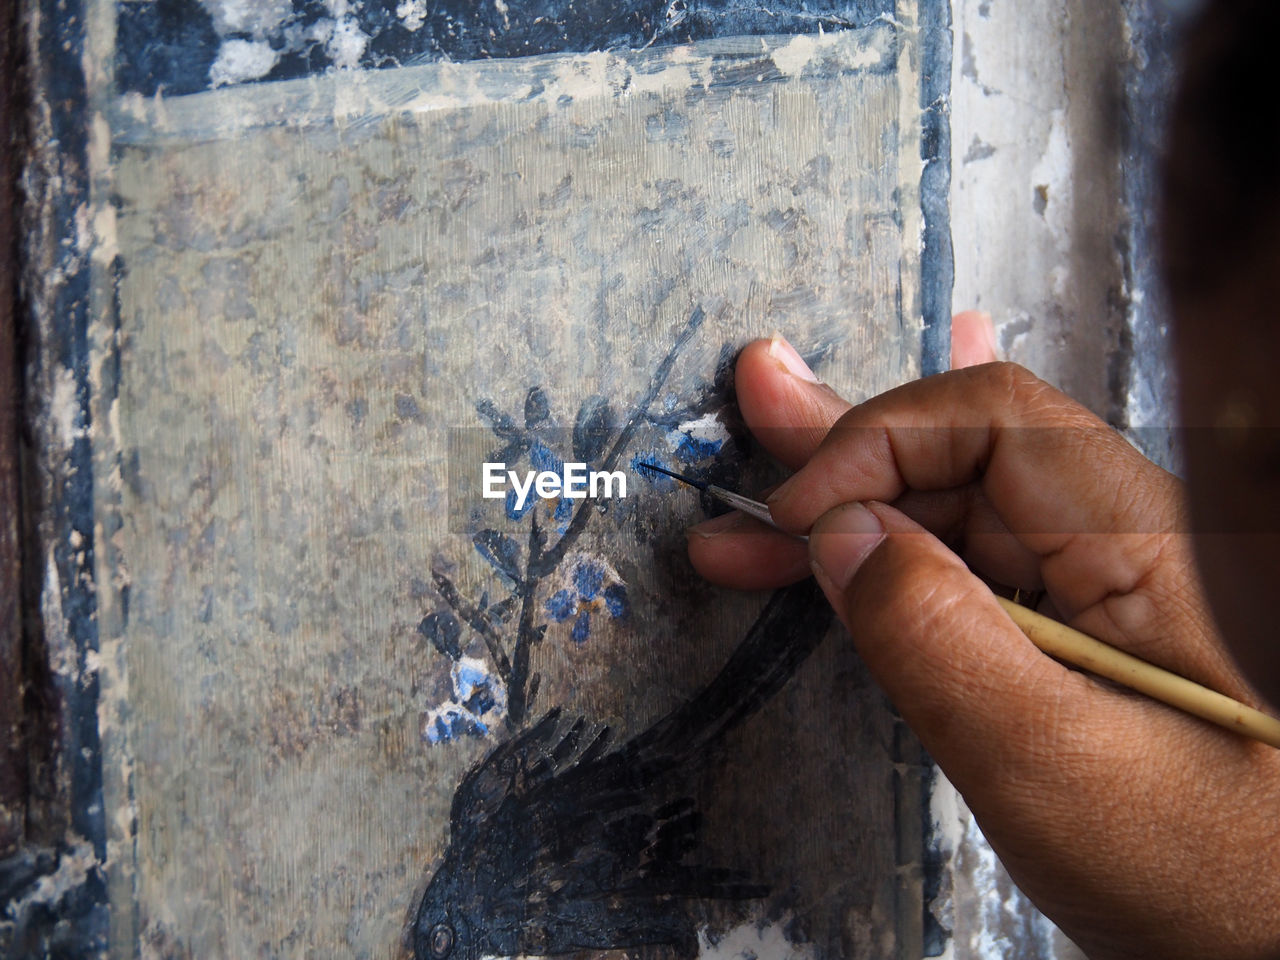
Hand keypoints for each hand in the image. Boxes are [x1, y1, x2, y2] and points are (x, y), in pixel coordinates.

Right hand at [687, 332, 1279, 959]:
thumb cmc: (1217, 876)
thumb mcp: (1055, 765)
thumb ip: (939, 641)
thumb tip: (837, 535)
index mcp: (1147, 540)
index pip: (992, 420)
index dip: (877, 442)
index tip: (793, 517)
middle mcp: (1128, 543)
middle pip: (966, 455)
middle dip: (844, 456)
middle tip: (749, 414)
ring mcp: (1106, 594)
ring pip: (960, 517)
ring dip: (851, 518)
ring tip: (749, 531)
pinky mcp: (1084, 642)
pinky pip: (977, 576)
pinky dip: (894, 568)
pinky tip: (852, 537)